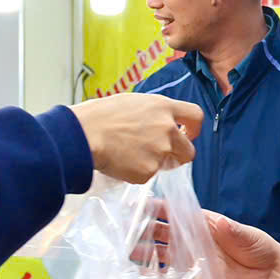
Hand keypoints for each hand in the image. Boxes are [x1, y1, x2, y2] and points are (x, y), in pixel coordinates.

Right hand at [72, 94, 201, 183]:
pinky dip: (136, 171)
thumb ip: (153, 113)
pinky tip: (121, 161)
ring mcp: (159, 152)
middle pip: (189, 150)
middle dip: (179, 155)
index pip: (195, 115)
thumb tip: (159, 122)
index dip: (194, 128)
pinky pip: (148, 175)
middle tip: (163, 154)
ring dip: (154, 162)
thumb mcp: (132, 103)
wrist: (84, 134)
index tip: (188, 133)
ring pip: (166, 165)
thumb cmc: (100, 116)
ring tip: (129, 153)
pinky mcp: (148, 172)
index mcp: (163, 108)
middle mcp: (166, 130)